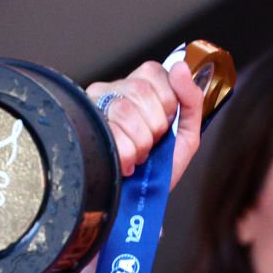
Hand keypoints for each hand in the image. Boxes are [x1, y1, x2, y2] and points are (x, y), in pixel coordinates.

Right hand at [86, 59, 204, 190]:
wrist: (135, 205)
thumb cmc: (156, 170)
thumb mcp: (185, 136)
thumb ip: (191, 101)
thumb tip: (182, 67)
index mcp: (140, 89)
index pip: (154, 72)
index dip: (166, 102)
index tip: (165, 124)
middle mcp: (114, 91)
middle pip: (141, 90)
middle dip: (155, 126)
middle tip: (150, 145)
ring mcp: (94, 106)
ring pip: (124, 110)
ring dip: (139, 143)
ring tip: (137, 155)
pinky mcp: (82, 125)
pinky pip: (110, 131)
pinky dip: (125, 153)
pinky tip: (125, 162)